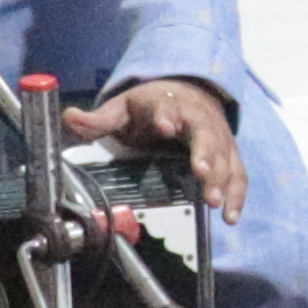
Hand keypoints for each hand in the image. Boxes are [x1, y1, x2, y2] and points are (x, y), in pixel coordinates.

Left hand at [78, 75, 248, 217]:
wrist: (189, 92)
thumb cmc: (153, 106)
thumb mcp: (124, 108)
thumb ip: (100, 119)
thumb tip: (70, 118)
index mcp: (168, 104)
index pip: (167, 108)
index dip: (167, 116)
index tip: (165, 126)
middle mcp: (198, 119)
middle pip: (205, 134)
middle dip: (205, 154)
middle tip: (202, 173)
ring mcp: (217, 137)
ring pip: (225, 156)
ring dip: (222, 179)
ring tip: (214, 202)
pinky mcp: (228, 154)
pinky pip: (238, 174)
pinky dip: (237, 195)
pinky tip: (230, 216)